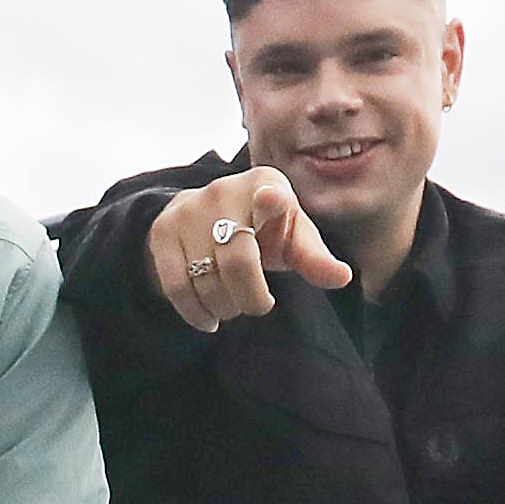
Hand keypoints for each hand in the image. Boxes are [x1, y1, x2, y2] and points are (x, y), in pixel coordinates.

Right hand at [152, 166, 351, 332]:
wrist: (204, 215)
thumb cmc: (263, 230)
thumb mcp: (293, 238)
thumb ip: (315, 258)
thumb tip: (342, 277)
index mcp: (265, 184)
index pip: (269, 198)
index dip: (271, 202)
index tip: (273, 200)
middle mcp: (223, 190)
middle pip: (238, 260)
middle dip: (250, 297)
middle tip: (258, 305)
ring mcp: (188, 209)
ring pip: (206, 278)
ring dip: (224, 306)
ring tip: (233, 307)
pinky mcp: (162, 231)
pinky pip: (177, 285)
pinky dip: (195, 311)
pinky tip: (208, 319)